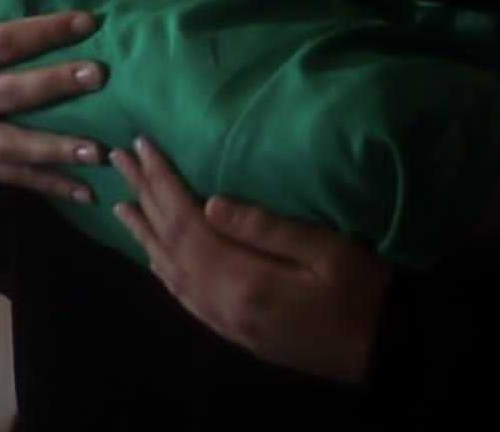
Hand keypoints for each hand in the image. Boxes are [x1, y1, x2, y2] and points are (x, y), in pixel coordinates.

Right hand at [0, 0, 106, 202]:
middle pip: (10, 93)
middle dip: (55, 85)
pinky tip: (87, 192)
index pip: (1, 42)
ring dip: (57, 150)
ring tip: (100, 151)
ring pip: (13, 145)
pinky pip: (14, 178)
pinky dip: (50, 186)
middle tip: (99, 76)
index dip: (44, 32)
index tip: (88, 21)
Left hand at [111, 137, 390, 383]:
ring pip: (168, 270)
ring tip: (121, 202)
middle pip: (168, 242)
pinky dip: (161, 266)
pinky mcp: (231, 328)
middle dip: (142, 195)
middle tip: (118, 159)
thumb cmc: (363, 294)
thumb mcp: (327, 251)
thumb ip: (267, 228)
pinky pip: (182, 294)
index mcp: (242, 279)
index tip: (141, 146)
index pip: (185, 222)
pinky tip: (153, 253)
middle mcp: (220, 302)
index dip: (160, 181)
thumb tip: (209, 202)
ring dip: (143, 232)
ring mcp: (222, 319)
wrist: (381, 354)